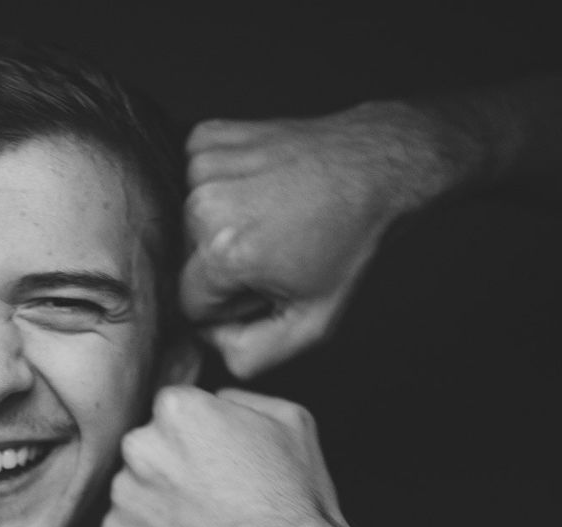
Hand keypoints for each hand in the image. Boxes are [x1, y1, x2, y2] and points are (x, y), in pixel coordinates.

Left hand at [103, 386, 351, 526]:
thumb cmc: (295, 500)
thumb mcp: (291, 421)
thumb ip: (240, 399)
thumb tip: (216, 401)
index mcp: (178, 409)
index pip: (172, 412)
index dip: (197, 438)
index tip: (217, 463)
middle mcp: (140, 447)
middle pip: (146, 451)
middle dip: (170, 470)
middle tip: (211, 499)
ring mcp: (124, 497)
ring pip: (133, 494)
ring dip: (157, 508)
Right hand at [183, 103, 451, 377]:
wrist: (375, 165)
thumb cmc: (348, 241)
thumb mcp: (312, 322)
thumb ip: (250, 354)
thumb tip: (207, 343)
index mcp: (223, 252)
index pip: (188, 304)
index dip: (228, 303)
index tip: (264, 284)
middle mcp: (202, 204)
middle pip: (185, 262)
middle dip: (222, 265)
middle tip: (273, 249)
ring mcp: (200, 164)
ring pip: (186, 222)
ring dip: (220, 226)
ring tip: (269, 215)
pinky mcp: (204, 138)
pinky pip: (191, 182)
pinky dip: (220, 188)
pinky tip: (257, 187)